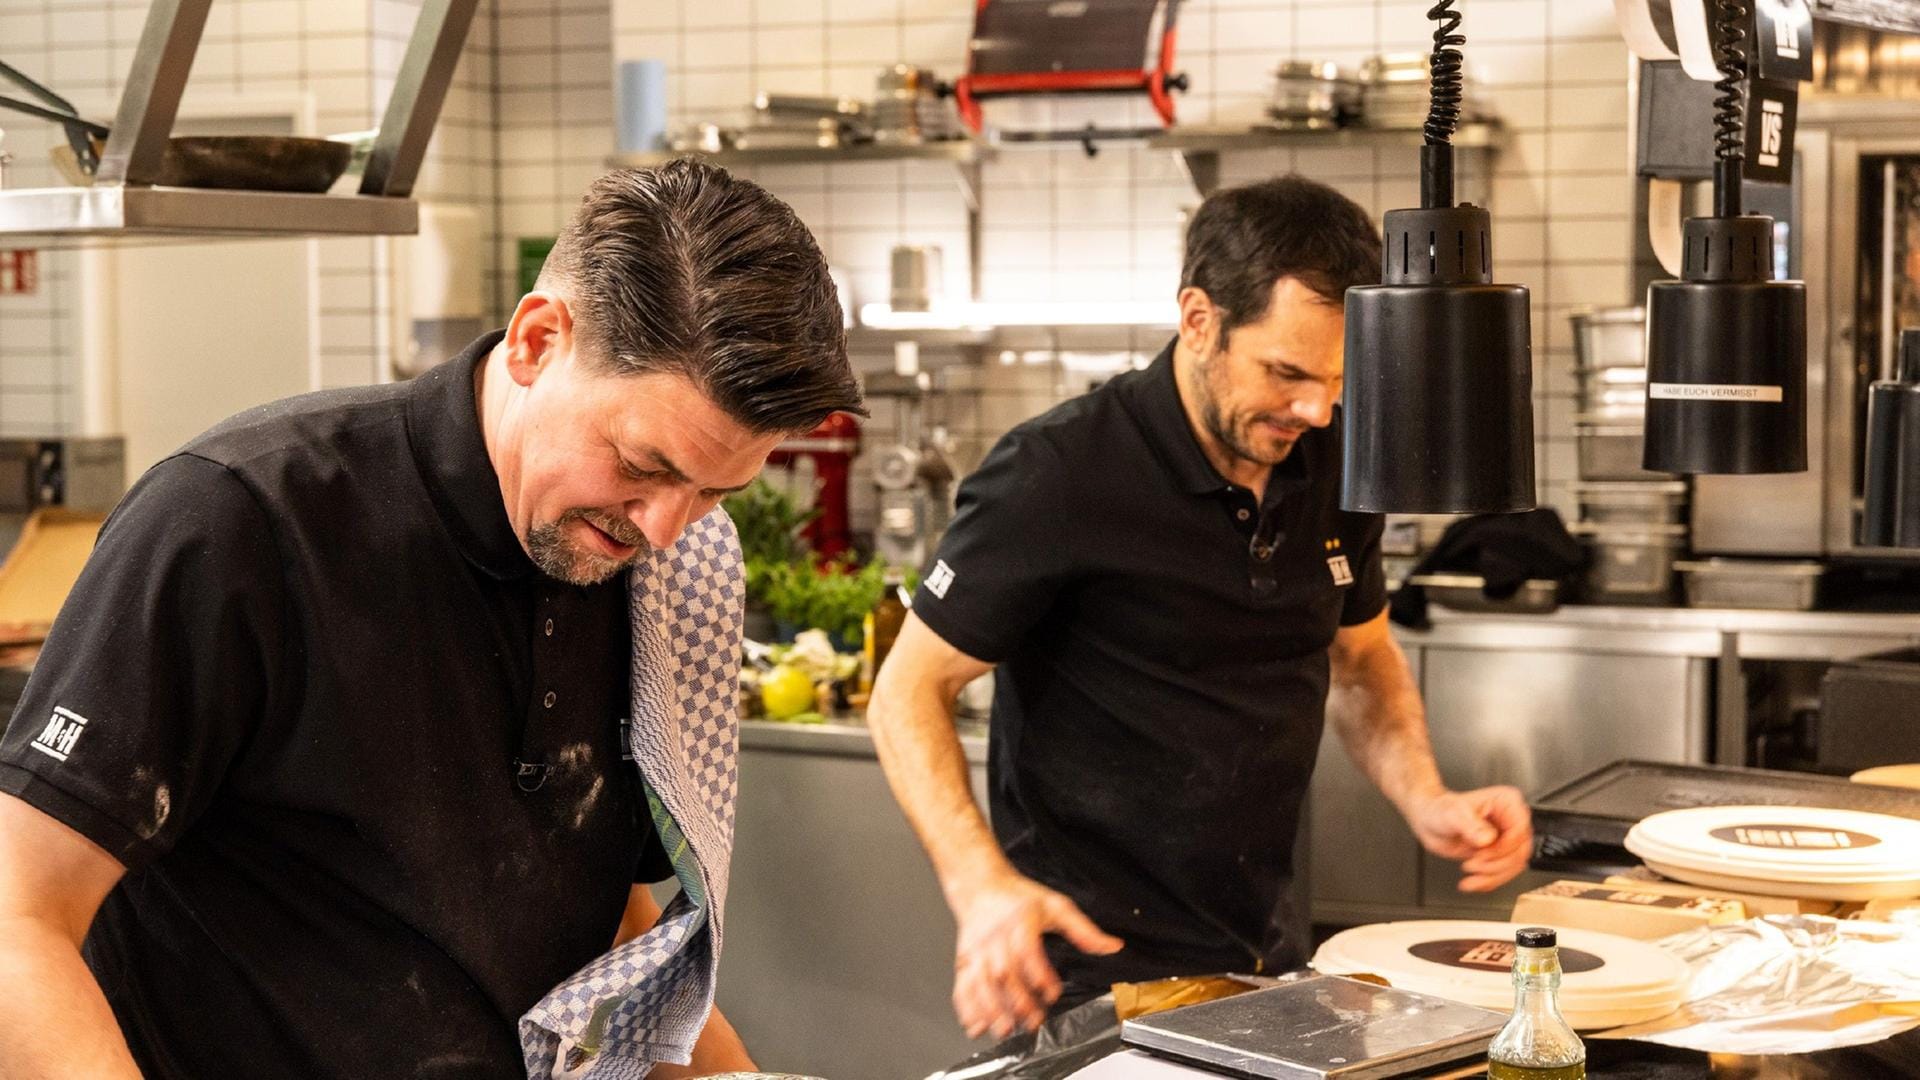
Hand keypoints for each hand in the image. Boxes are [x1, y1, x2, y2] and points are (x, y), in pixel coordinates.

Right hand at [947, 870, 1122, 1039]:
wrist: (980, 885)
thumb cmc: (1018, 897)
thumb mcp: (1056, 906)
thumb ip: (1083, 929)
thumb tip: (1112, 946)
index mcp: (1020, 922)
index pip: (1027, 950)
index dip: (1040, 975)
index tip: (1052, 993)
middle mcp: (995, 937)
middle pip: (1003, 972)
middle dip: (1017, 1001)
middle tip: (1033, 1021)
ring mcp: (977, 950)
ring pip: (980, 983)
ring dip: (991, 1010)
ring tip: (1006, 1029)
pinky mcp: (964, 960)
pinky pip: (962, 986)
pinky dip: (967, 1008)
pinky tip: (976, 1026)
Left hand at [1402, 785, 1532, 892]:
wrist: (1429, 822)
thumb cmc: (1440, 810)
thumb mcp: (1453, 814)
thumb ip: (1470, 825)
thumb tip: (1487, 839)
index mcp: (1506, 802)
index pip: (1520, 830)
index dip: (1504, 846)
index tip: (1483, 852)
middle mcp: (1510, 820)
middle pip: (1520, 852)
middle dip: (1496, 863)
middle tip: (1473, 863)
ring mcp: (1506, 839)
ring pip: (1514, 866)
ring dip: (1491, 875)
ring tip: (1469, 869)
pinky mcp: (1499, 854)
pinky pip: (1504, 874)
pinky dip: (1488, 881)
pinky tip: (1471, 881)